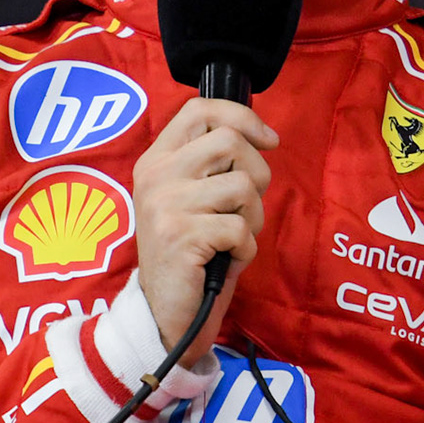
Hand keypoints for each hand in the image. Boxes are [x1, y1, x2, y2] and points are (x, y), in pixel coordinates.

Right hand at [130, 97, 277, 364]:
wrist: (163, 312)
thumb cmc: (190, 253)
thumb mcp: (193, 198)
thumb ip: (212, 165)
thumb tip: (263, 136)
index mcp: (156, 160)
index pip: (199, 110)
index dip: (241, 116)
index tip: (267, 140)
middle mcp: (156, 175)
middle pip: (230, 141)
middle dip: (256, 174)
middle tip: (244, 207)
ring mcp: (165, 204)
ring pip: (242, 184)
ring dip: (252, 217)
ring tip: (232, 238)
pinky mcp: (180, 235)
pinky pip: (240, 227)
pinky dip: (245, 248)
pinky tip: (226, 259)